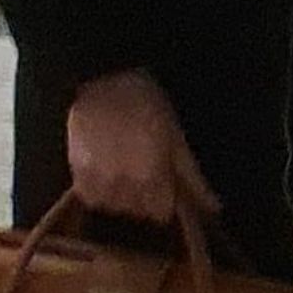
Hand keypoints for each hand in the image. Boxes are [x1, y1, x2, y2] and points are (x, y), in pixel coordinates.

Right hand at [67, 70, 220, 223]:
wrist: (104, 77)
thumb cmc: (146, 103)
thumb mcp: (176, 136)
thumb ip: (192, 178)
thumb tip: (214, 209)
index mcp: (152, 178)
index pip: (160, 214)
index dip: (164, 198)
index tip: (162, 182)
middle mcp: (124, 187)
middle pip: (138, 212)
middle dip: (144, 195)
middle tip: (142, 165)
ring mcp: (97, 182)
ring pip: (113, 207)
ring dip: (119, 193)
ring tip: (121, 162)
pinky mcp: (77, 174)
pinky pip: (90, 197)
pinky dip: (97, 188)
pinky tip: (103, 165)